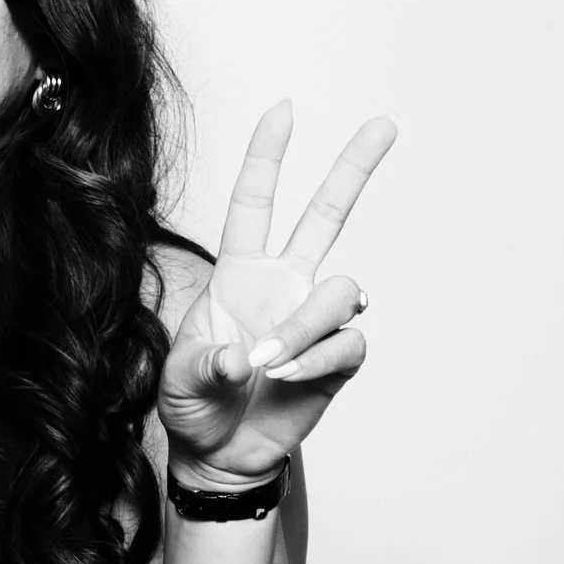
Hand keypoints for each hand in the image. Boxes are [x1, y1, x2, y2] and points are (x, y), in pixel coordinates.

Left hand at [160, 101, 397, 486]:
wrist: (219, 453)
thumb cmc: (194, 405)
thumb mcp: (177, 380)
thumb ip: (205, 364)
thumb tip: (246, 358)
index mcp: (238, 274)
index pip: (255, 203)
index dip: (268, 156)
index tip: (284, 109)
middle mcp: (282, 286)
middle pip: (326, 215)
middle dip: (354, 168)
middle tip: (385, 123)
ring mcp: (312, 319)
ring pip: (340, 291)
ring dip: (307, 325)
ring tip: (273, 363)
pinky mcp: (336, 358)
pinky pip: (348, 342)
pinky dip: (319, 359)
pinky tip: (290, 378)